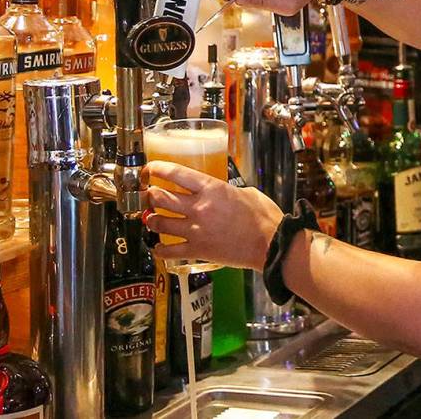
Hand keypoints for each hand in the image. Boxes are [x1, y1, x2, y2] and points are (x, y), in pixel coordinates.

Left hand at [143, 161, 283, 270]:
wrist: (271, 244)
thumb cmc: (264, 218)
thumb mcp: (246, 192)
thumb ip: (226, 190)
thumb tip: (220, 192)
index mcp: (211, 189)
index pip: (174, 173)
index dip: (156, 169)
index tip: (150, 170)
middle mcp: (199, 208)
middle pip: (161, 198)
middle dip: (150, 195)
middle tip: (149, 195)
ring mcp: (196, 230)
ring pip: (160, 222)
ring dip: (152, 219)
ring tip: (151, 218)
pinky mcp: (198, 250)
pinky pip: (170, 251)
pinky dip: (160, 249)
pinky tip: (158, 248)